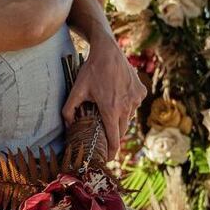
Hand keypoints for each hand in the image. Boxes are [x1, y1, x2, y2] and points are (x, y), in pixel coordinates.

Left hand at [62, 32, 145, 155]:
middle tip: (104, 136)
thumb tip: (67, 126)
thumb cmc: (91, 71)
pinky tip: (117, 96)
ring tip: (109, 109)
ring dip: (120, 118)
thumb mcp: (76, 90)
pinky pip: (134, 105)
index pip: (114, 139)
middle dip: (113, 135)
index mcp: (111, 110)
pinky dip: (127, 105)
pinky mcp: (141, 92)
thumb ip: (69, 110)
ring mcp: (136, 99)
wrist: (108, 51)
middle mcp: (127, 107)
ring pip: (129, 118)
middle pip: (122, 131)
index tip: (108, 159)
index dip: (111, 152)